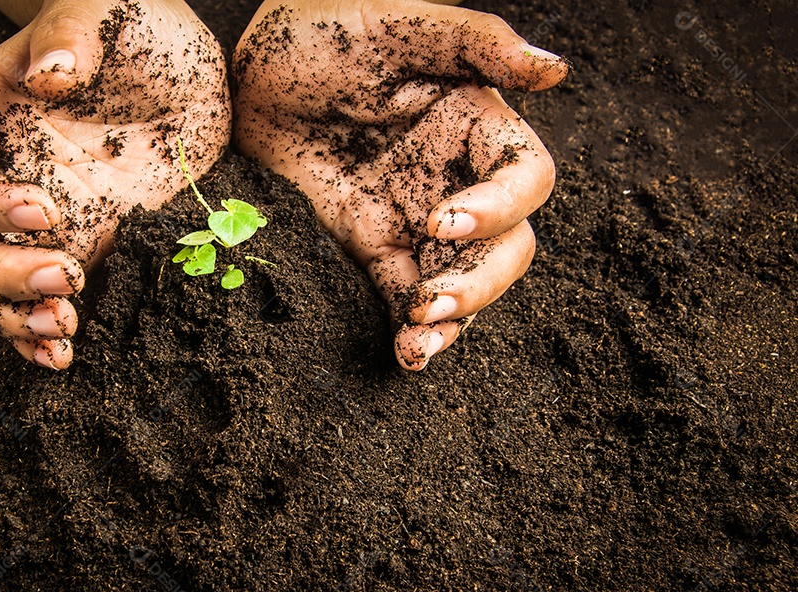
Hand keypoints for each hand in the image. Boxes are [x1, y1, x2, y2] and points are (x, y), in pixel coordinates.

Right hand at [0, 0, 229, 368]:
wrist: (186, 77)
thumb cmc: (135, 29)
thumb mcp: (106, 12)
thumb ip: (72, 35)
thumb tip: (47, 76)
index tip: (45, 213)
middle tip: (62, 276)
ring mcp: (28, 224)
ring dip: (10, 318)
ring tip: (63, 329)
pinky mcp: (73, 251)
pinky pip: (30, 305)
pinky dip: (37, 337)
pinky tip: (63, 356)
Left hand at [233, 0, 566, 369]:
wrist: (242, 76)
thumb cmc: (324, 29)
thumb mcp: (397, 25)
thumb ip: (474, 42)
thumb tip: (555, 68)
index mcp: (475, 127)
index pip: (524, 179)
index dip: (499, 208)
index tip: (441, 221)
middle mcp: (455, 178)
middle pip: (507, 245)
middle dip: (481, 281)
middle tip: (434, 301)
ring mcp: (414, 219)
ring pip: (462, 281)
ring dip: (452, 319)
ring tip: (419, 342)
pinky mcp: (371, 247)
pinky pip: (404, 295)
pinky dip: (412, 330)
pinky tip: (405, 353)